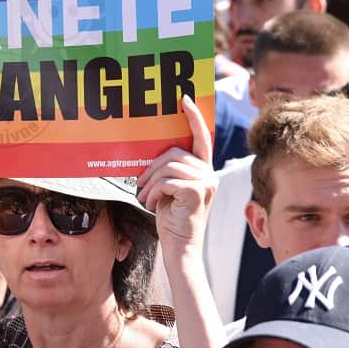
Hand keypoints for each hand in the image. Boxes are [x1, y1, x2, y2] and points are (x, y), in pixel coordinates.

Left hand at [136, 95, 215, 251]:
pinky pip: (166, 181)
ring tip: (144, 197)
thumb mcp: (170, 190)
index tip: (183, 99)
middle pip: (174, 153)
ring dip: (150, 182)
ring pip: (167, 167)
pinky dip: (153, 192)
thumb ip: (170, 170)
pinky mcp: (196, 191)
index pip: (202, 137)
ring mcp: (205, 182)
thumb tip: (154, 153)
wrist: (180, 247)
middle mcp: (209, 174)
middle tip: (139, 184)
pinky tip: (152, 205)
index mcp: (204, 170)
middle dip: (151, 167)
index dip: (193, 117)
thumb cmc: (172, 219)